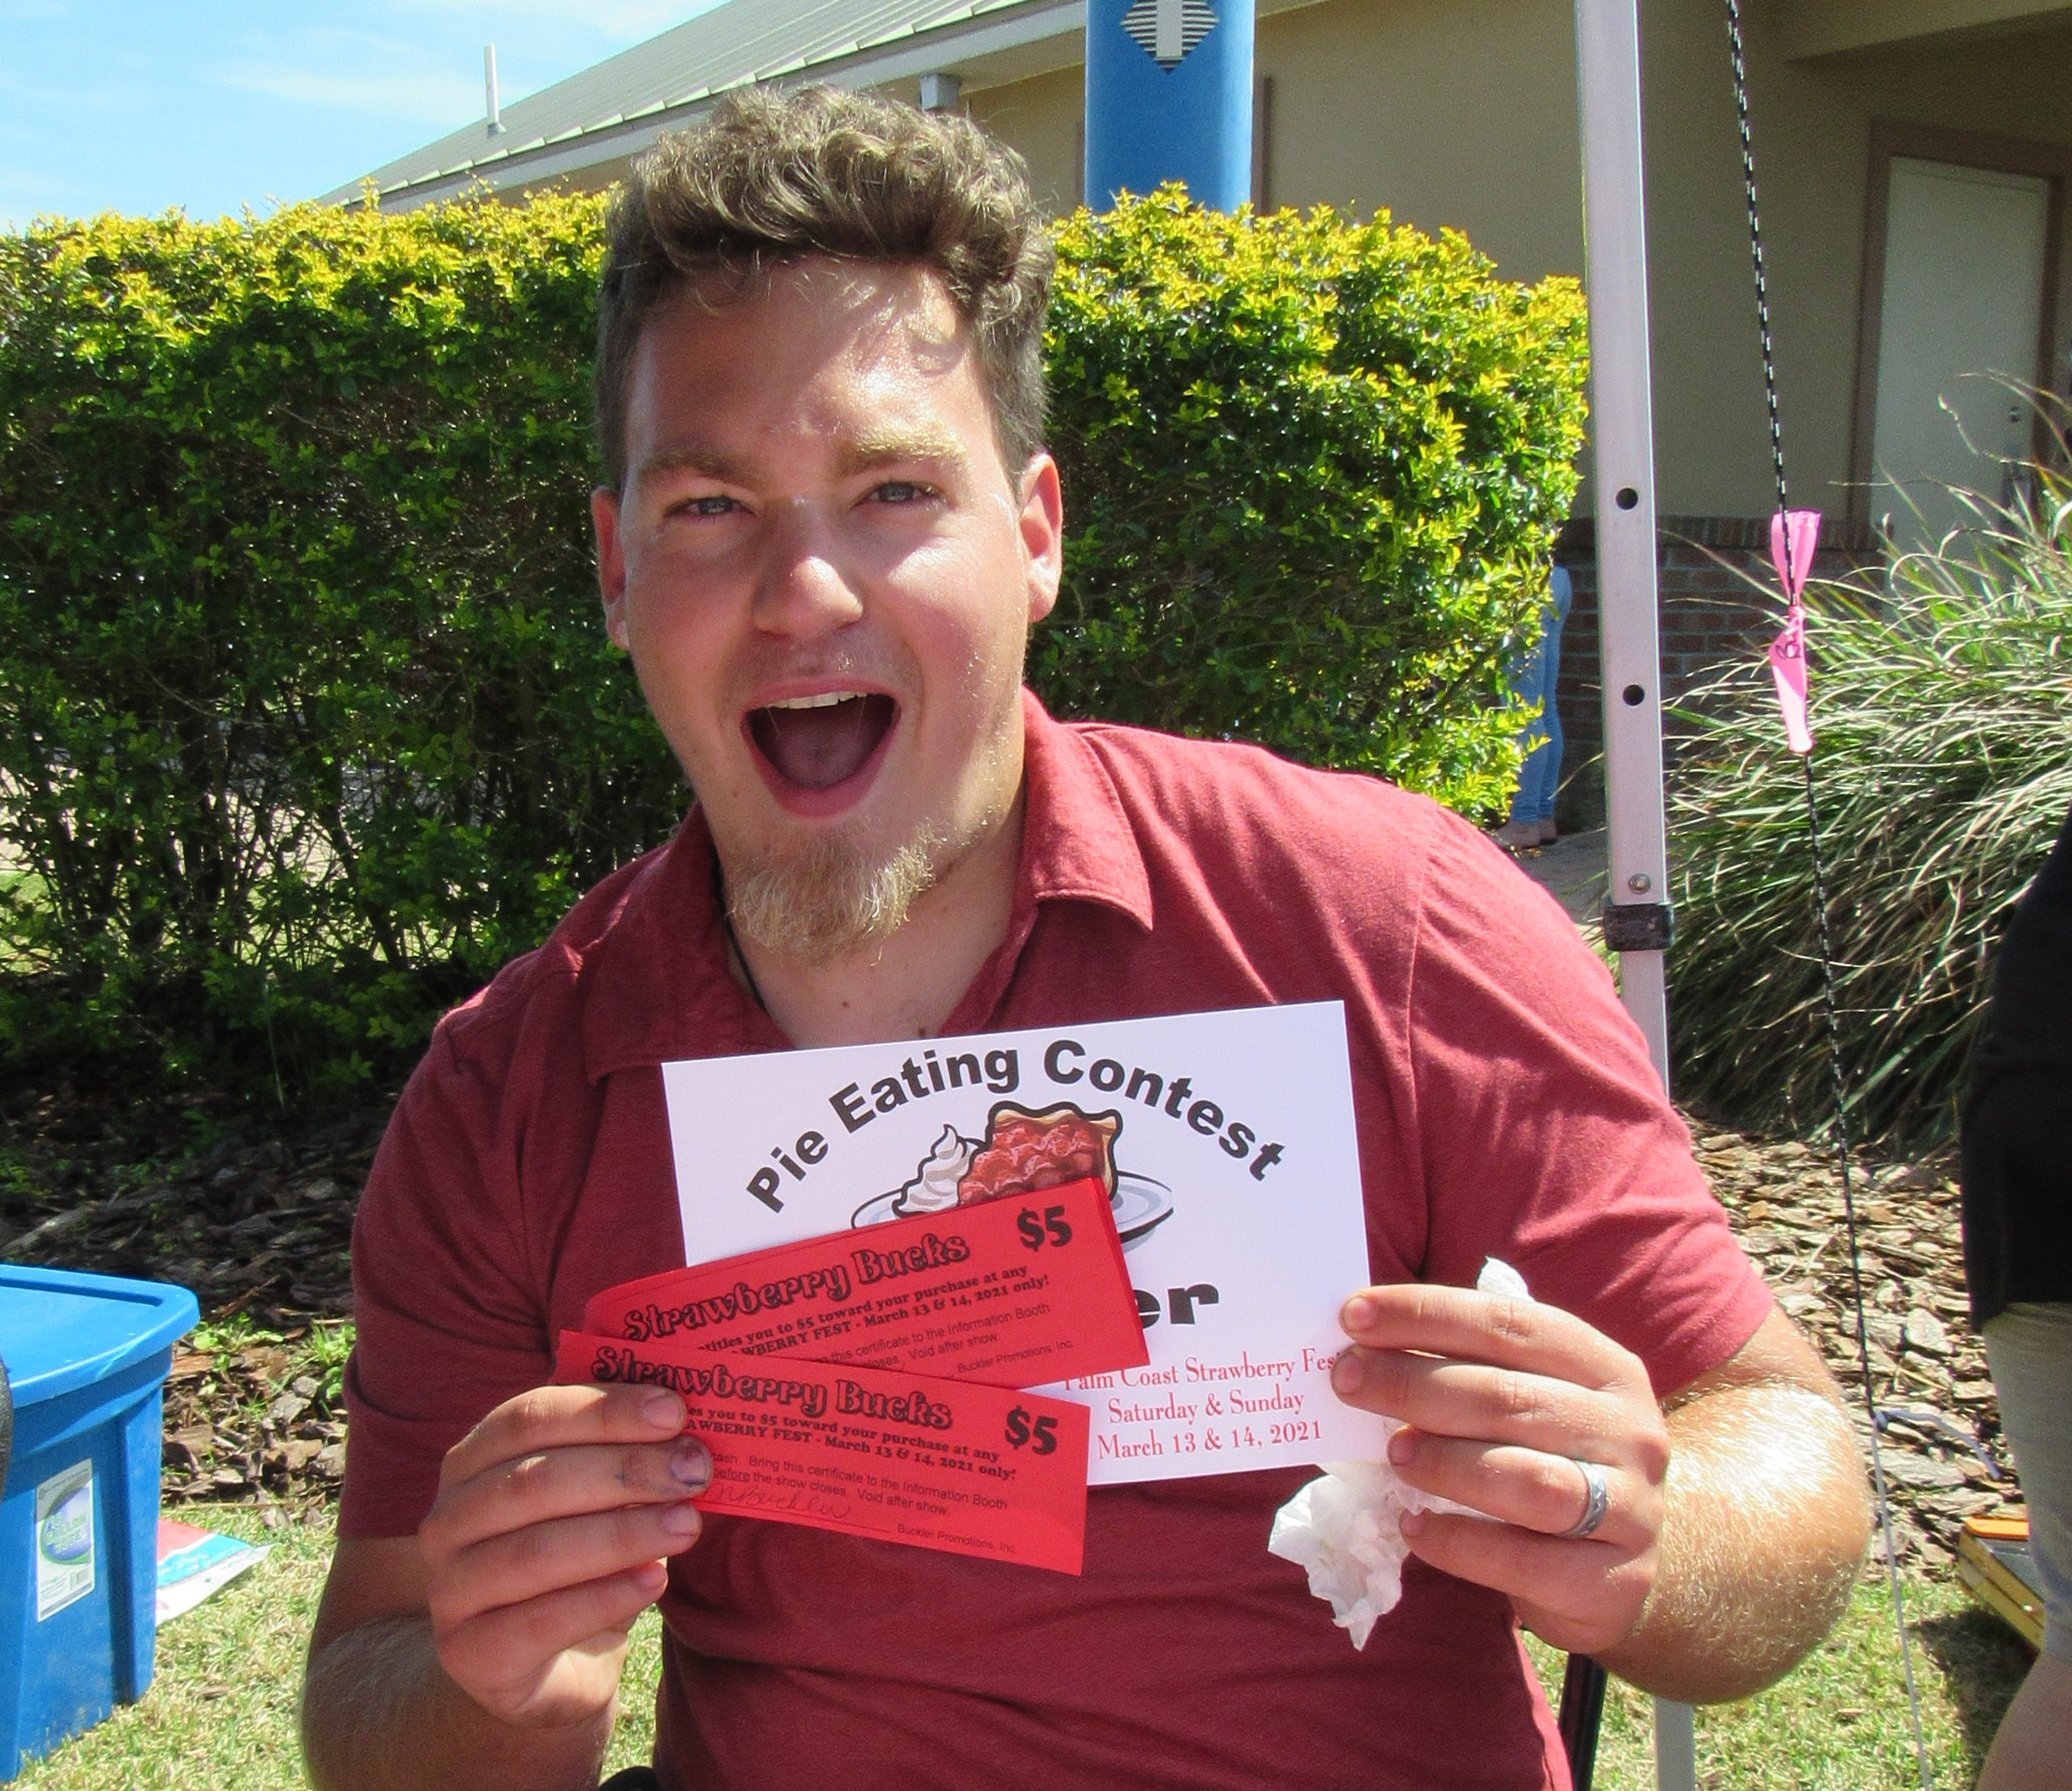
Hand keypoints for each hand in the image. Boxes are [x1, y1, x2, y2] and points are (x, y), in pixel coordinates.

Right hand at [418, 1383, 711, 1727]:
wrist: (551, 1670)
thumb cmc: (581, 1564)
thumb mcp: (597, 1501)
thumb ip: (622, 1456)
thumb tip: (683, 1420)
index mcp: (472, 1462)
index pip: (529, 1418)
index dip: (603, 1411)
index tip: (673, 1412)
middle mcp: (447, 1520)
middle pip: (533, 1481)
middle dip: (624, 1470)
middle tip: (694, 1469)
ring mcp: (449, 1590)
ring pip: (535, 1552)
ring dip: (622, 1534)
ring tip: (687, 1525)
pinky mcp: (470, 1655)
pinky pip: (540, 1622)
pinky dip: (605, 1598)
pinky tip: (656, 1581)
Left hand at [1329, 1283, 1668, 1656]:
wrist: (1626, 1570)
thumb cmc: (1554, 1463)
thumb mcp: (1531, 1403)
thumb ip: (1468, 1369)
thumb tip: (1365, 1342)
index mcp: (1607, 1369)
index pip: (1510, 1325)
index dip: (1428, 1314)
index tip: (1354, 1316)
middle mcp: (1630, 1432)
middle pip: (1510, 1398)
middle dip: (1414, 1384)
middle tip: (1347, 1380)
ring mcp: (1631, 1511)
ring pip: (1526, 1480)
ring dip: (1445, 1462)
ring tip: (1393, 1453)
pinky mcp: (1612, 1583)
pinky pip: (1525, 1561)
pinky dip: (1460, 1542)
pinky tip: (1413, 1527)